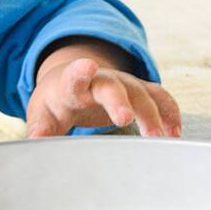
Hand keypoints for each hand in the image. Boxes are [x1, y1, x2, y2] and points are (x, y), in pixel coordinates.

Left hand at [26, 40, 181, 137]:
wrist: (72, 83)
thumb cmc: (56, 102)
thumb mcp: (42, 114)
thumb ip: (40, 128)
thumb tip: (36, 142)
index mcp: (73, 85)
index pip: (75, 75)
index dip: (80, 71)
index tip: (85, 67)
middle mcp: (102, 80)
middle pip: (113, 86)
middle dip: (120, 100)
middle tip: (125, 118)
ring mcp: (124, 84)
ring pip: (142, 94)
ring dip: (152, 115)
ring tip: (161, 138)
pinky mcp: (140, 91)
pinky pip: (159, 98)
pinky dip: (169, 113)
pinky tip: (174, 133)